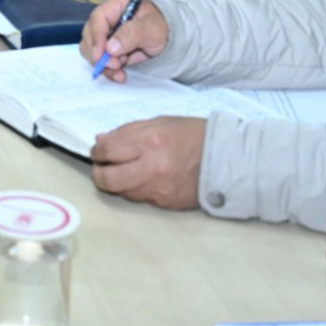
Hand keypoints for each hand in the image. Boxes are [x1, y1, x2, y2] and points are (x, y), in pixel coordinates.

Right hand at [80, 0, 169, 81]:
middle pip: (90, 34)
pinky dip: (107, 69)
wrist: (169, 38)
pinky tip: (120, 74)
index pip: (98, 18)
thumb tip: (111, 48)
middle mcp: (107, 14)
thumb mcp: (152, 28)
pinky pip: (98, 58)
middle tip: (115, 67)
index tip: (101, 56)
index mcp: (118, 1)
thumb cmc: (163, 27)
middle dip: (100, 55)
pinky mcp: (106, 44)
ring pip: (91, 49)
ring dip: (104, 64)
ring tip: (121, 73)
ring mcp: (105, 30)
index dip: (97, 38)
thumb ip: (132, 34)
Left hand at [90, 116, 205, 209]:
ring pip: (122, 192)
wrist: (228, 159)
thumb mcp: (160, 122)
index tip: (98, 151)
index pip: (107, 151)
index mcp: (150, 142)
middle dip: (99, 173)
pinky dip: (136, 189)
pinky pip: (141, 198)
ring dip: (117, 182)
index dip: (97, 152)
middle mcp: (153, 168)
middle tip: (101, 167)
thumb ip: (127, 131)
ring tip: (123, 170)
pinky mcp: (167, 203)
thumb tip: (102, 140)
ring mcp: (160, 189)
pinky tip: (143, 178)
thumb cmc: (194, 136)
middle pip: (108, 179)